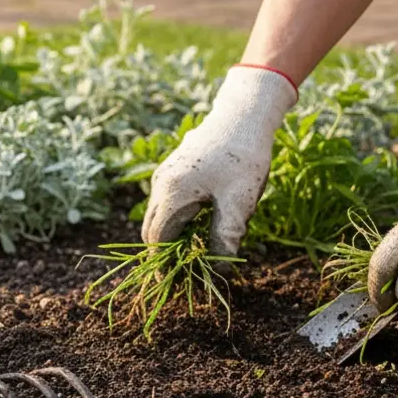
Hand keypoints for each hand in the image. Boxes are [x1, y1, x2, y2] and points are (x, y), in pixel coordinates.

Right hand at [141, 65, 297, 254]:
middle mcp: (160, 184)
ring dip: (173, 235)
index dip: (166, 265)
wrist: (245, 113)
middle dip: (166, 253)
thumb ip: (224, 239)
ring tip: (199, 249)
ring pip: (159, 215)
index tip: (179, 284)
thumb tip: (216, 272)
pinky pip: (167, 201)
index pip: (158, 241)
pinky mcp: (174, 168)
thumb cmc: (243, 157)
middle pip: (152, 230)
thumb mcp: (238, 203)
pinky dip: (178, 218)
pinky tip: (204, 221)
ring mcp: (164, 174)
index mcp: (171, 195)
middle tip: (189, 272)